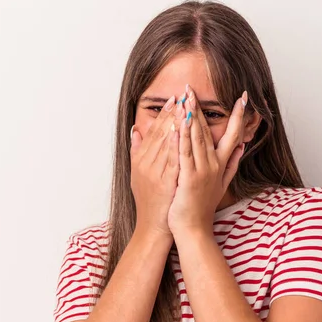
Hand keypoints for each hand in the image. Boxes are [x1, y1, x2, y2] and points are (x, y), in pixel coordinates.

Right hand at [130, 95, 180, 237]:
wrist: (154, 226)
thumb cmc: (149, 201)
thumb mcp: (137, 174)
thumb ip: (136, 150)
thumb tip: (135, 130)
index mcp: (142, 160)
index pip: (154, 131)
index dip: (164, 114)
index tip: (174, 98)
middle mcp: (147, 164)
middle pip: (160, 133)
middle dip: (172, 113)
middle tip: (183, 94)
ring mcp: (156, 172)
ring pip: (166, 143)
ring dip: (176, 123)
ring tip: (186, 106)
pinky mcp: (166, 182)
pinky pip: (173, 160)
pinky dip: (178, 145)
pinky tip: (185, 132)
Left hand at [168, 85, 245, 236]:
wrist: (194, 229)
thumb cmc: (204, 207)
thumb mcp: (223, 184)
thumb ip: (232, 164)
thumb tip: (243, 147)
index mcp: (221, 164)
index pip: (233, 134)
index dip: (238, 115)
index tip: (243, 97)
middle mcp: (214, 165)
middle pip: (208, 131)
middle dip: (201, 107)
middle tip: (193, 87)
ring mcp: (202, 170)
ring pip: (196, 137)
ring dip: (191, 115)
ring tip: (186, 96)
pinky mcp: (188, 177)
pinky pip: (184, 152)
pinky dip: (182, 136)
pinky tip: (180, 121)